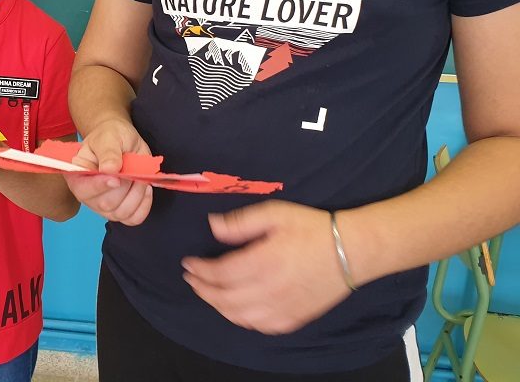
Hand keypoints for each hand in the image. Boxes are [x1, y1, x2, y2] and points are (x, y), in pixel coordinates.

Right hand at [65, 119, 152, 225]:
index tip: (116, 178)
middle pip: (105, 204)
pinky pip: (133, 219)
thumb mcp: (109, 136)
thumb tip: (109, 170)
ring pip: (121, 213)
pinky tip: (145, 190)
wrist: (122, 141)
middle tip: (132, 170)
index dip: (100, 186)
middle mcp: (87, 194)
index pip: (84, 190)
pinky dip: (144, 206)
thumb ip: (108, 152)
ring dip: (137, 195)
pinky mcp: (120, 210)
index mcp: (77, 175)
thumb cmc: (110, 136)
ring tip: (140, 177)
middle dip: (125, 187)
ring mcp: (103, 206)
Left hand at [182, 200, 351, 334]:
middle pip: (224, 298)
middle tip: (191, 279)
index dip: (199, 270)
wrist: (352, 251)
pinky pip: (260, 325)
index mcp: (264, 262)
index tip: (187, 263)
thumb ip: (241, 222)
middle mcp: (270, 290)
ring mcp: (283, 308)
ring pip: (239, 316)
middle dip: (202, 289)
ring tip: (207, 292)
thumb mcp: (275, 213)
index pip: (219, 273)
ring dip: (217, 305)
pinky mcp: (294, 318)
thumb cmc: (312, 228)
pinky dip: (240, 319)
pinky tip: (234, 308)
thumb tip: (212, 225)